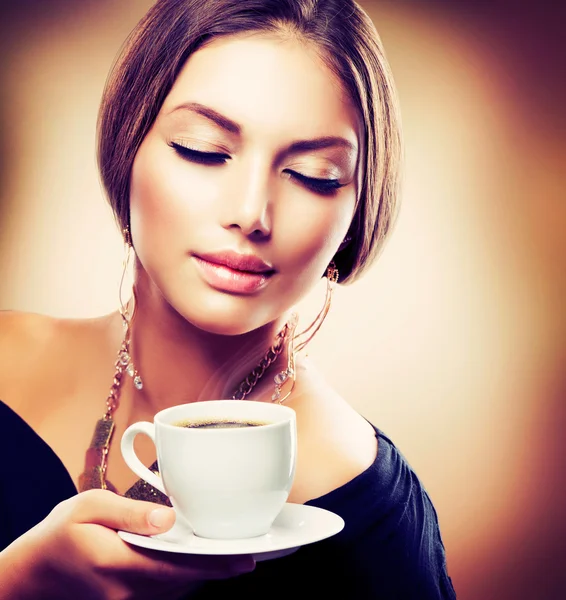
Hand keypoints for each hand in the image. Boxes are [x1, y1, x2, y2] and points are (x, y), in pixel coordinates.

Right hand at [0, 490, 254, 598]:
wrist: (29, 575)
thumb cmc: (58, 535)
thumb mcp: (88, 507)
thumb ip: (130, 512)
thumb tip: (168, 518)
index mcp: (119, 563)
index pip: (177, 568)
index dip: (214, 566)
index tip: (244, 560)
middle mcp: (126, 591)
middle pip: (182, 581)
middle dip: (215, 569)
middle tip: (246, 556)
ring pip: (174, 590)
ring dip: (200, 575)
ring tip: (227, 557)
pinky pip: (161, 593)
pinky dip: (181, 579)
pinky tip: (193, 564)